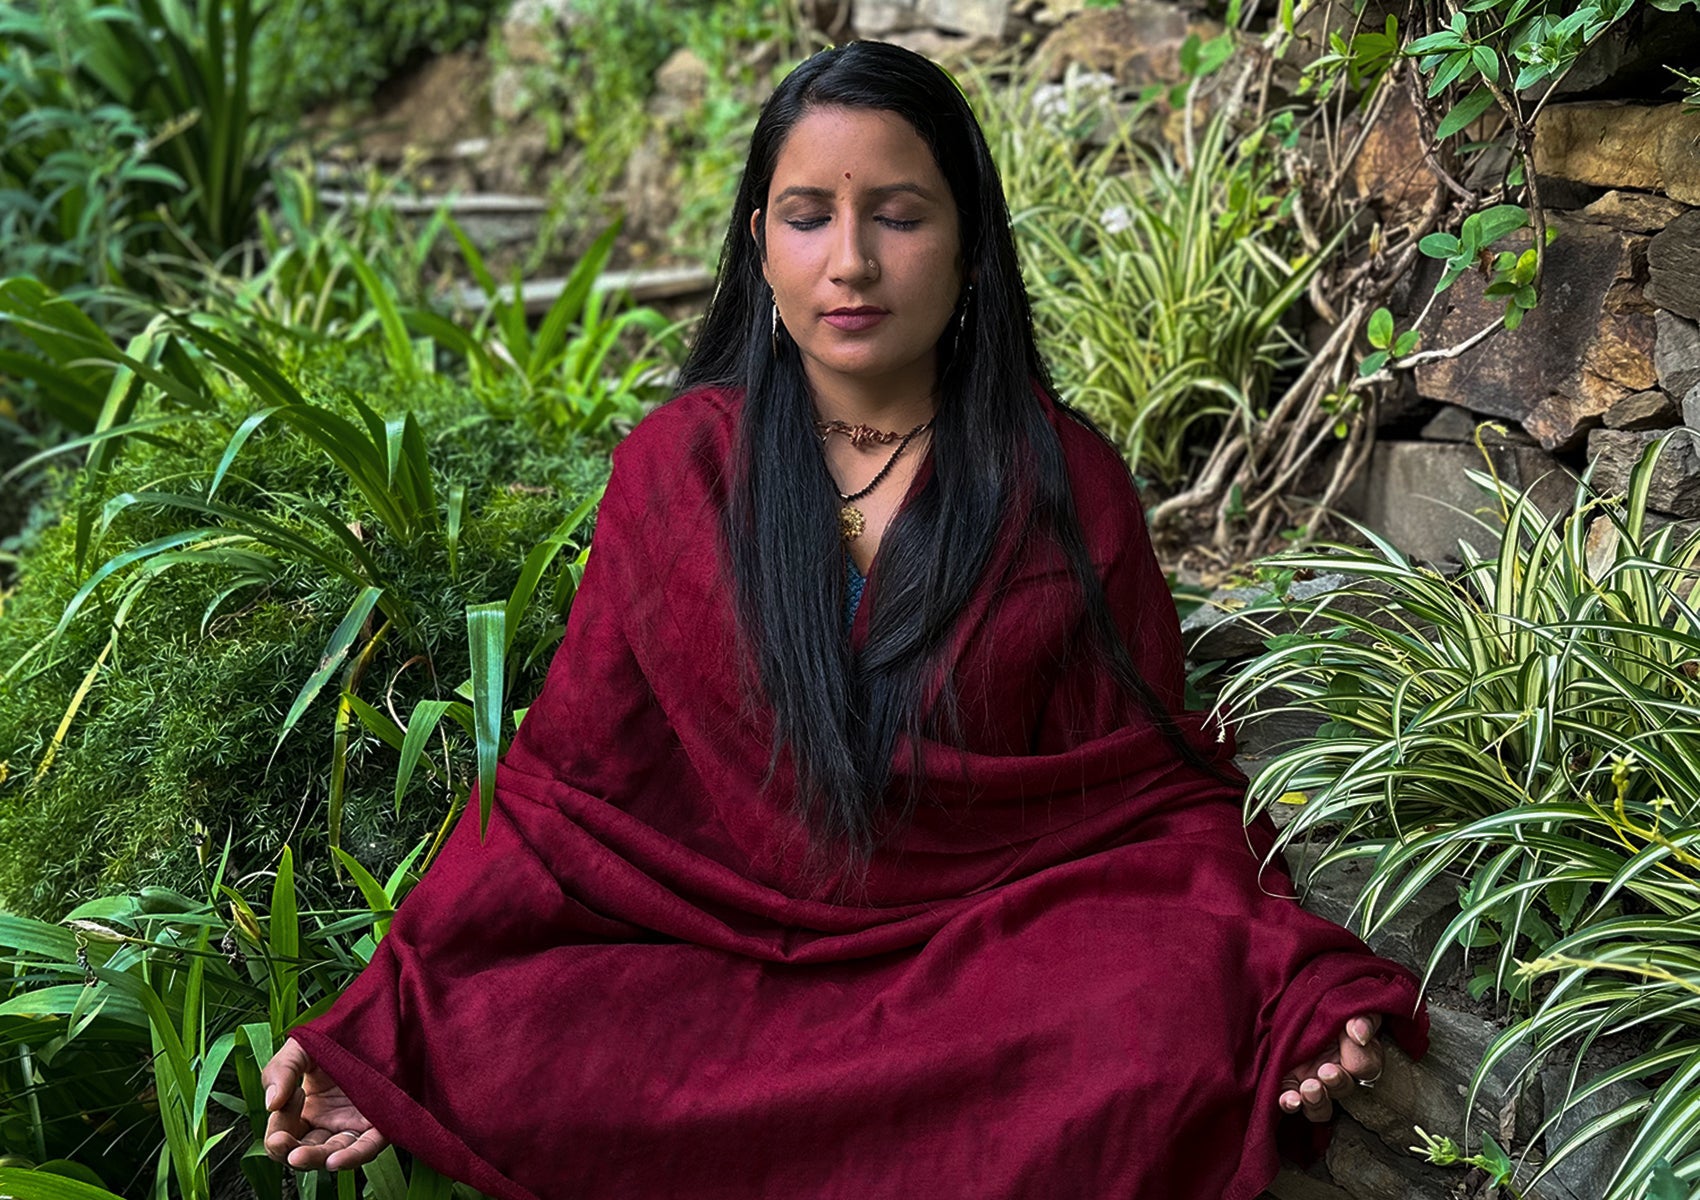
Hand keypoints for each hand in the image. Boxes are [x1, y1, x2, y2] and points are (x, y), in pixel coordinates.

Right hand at [261, 1036, 389, 1171]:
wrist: (375, 1018)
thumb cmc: (335, 1036)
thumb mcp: (300, 1049)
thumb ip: (280, 1072)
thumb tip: (270, 1103)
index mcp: (306, 1110)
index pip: (283, 1133)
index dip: (277, 1126)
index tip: (286, 1098)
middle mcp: (329, 1122)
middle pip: (305, 1151)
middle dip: (289, 1150)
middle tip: (280, 1142)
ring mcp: (354, 1124)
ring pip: (333, 1153)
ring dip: (315, 1159)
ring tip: (298, 1156)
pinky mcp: (381, 1122)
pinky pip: (367, 1147)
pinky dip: (352, 1157)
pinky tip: (335, 1161)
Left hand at [1277, 1012, 1383, 1122]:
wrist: (1296, 1001)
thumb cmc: (1328, 1003)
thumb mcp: (1348, 1003)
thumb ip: (1361, 1017)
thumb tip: (1359, 1033)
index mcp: (1358, 1054)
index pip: (1367, 1066)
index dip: (1360, 1054)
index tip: (1350, 1036)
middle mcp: (1338, 1073)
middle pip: (1344, 1089)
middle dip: (1337, 1081)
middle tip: (1327, 1071)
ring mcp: (1314, 1081)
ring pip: (1322, 1107)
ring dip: (1316, 1101)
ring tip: (1309, 1088)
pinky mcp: (1290, 1083)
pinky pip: (1292, 1101)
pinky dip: (1290, 1103)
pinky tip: (1290, 1100)